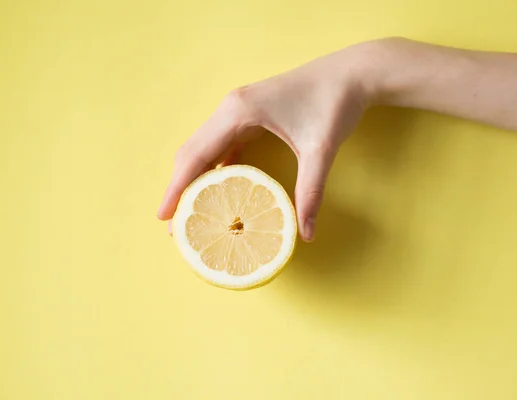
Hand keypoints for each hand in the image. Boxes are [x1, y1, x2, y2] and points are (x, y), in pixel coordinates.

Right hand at [157, 42, 381, 240]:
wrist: (352, 73)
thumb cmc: (335, 103)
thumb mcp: (321, 150)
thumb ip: (311, 192)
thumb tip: (306, 233)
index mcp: (238, 111)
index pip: (196, 155)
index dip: (177, 187)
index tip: (163, 216)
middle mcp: (231, 108)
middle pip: (193, 152)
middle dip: (180, 187)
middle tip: (175, 226)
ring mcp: (238, 110)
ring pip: (205, 148)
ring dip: (196, 179)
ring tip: (191, 213)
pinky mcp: (250, 115)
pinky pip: (223, 145)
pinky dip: (215, 169)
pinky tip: (218, 192)